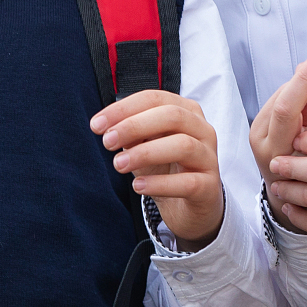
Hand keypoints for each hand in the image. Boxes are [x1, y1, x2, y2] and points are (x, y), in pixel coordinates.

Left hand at [91, 91, 223, 247]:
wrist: (189, 208)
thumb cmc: (165, 168)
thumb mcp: (143, 146)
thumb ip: (131, 134)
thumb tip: (109, 128)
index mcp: (186, 111)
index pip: (154, 99)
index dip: (124, 109)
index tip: (96, 125)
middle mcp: (202, 129)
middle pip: (172, 116)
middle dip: (134, 126)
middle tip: (107, 142)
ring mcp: (209, 158)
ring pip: (183, 145)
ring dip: (145, 153)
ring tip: (119, 164)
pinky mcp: (209, 187)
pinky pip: (188, 182)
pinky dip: (160, 183)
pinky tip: (138, 186)